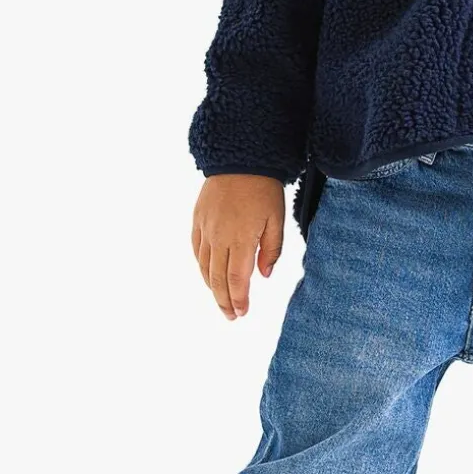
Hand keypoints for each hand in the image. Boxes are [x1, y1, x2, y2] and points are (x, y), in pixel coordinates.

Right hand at [192, 174, 285, 320]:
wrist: (240, 158)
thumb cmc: (264, 188)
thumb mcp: (276, 218)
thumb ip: (271, 250)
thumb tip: (264, 276)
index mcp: (240, 239)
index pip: (236, 279)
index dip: (238, 299)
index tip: (242, 313)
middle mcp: (218, 237)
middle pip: (217, 279)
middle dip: (224, 300)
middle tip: (231, 316)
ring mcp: (205, 228)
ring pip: (204, 266)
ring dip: (211, 287)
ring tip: (220, 300)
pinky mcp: (197, 219)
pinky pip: (196, 249)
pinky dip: (201, 266)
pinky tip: (207, 273)